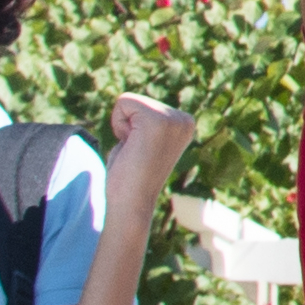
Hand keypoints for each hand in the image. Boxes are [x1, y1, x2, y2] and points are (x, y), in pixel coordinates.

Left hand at [101, 88, 194, 216]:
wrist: (131, 203)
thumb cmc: (131, 177)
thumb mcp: (144, 142)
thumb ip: (144, 123)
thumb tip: (130, 104)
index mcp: (186, 124)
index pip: (144, 105)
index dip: (133, 128)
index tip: (142, 151)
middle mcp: (185, 120)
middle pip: (136, 101)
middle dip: (127, 126)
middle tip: (136, 153)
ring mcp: (173, 119)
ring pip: (128, 101)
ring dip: (123, 128)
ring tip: (134, 152)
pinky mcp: (157, 121)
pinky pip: (123, 102)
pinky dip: (118, 125)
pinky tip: (130, 147)